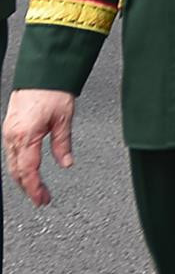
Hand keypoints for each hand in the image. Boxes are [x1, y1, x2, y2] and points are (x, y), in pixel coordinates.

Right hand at [4, 90, 76, 206]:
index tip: (42, 199)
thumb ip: (63, 144)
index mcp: (26, 136)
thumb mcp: (64, 120)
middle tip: (41, 199)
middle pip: (17, 170)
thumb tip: (66, 163)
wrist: (41, 74)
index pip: (28, 170)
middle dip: (28, 187)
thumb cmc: (52, 92)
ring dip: (23, 178)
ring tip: (36, 189)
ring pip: (12, 163)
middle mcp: (13, 136)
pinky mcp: (10, 128)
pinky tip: (28, 170)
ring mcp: (8, 132)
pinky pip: (11, 153)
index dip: (35, 188)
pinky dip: (19, 165)